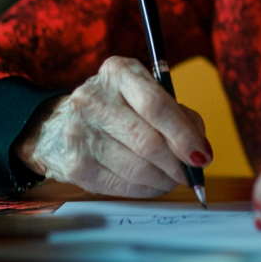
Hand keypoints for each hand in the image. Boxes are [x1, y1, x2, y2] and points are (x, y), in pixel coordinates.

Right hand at [16, 56, 211, 197]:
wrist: (58, 124)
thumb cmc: (117, 108)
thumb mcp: (145, 95)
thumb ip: (179, 115)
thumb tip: (202, 152)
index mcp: (118, 72)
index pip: (157, 105)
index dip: (184, 134)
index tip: (202, 155)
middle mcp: (94, 98)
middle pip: (148, 140)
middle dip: (177, 163)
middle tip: (191, 173)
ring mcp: (80, 132)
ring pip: (137, 167)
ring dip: (164, 179)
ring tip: (173, 178)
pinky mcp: (74, 164)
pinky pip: (122, 185)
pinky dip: (146, 189)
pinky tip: (153, 184)